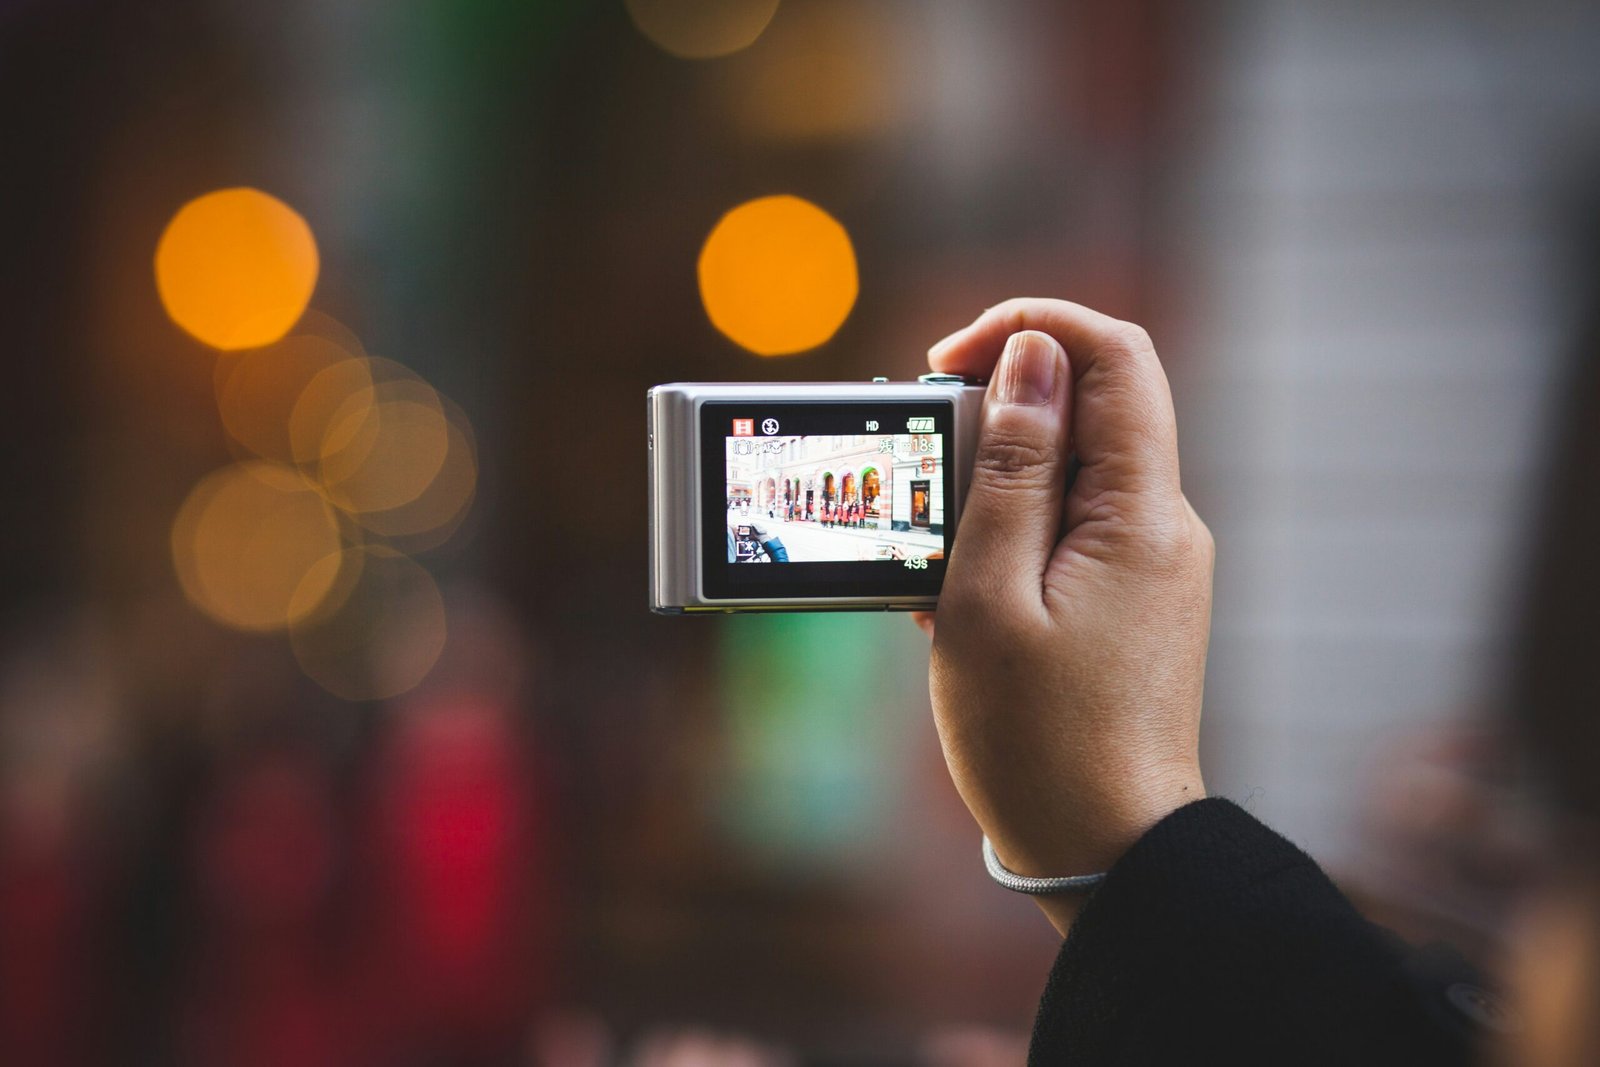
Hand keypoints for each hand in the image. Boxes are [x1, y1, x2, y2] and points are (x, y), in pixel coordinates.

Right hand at [917, 299, 1212, 934]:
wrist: (1101, 849)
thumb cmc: (1036, 740)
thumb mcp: (989, 597)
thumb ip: (1008, 469)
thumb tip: (1031, 358)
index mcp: (1142, 514)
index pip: (1112, 354)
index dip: (1027, 328)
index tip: (943, 363)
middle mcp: (1164, 525)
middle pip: (1083, 407)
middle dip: (987, 418)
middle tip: (916, 484)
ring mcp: (1151, 562)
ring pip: (1064, 470)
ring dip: (984, 489)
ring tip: (927, 563)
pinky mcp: (1130, 596)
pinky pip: (1064, 528)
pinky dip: (1003, 538)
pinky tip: (955, 595)